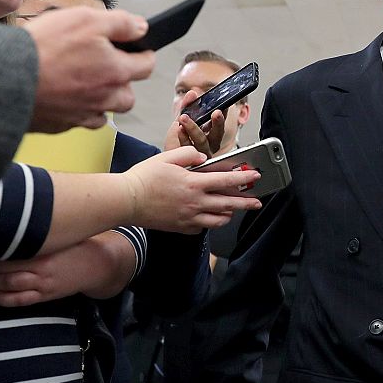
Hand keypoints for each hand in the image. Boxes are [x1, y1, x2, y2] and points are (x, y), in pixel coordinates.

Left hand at [0, 230, 135, 306]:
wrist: (98, 265)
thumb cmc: (76, 246)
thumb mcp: (60, 234)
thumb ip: (37, 231)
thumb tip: (11, 218)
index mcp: (44, 250)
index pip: (10, 252)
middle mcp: (42, 268)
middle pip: (5, 270)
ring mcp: (43, 284)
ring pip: (9, 286)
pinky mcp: (45, 296)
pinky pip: (20, 301)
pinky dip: (2, 299)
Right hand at [23, 7, 153, 132]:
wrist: (5, 78)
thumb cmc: (44, 48)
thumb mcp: (85, 19)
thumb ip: (119, 23)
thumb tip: (141, 28)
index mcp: (115, 72)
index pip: (146, 66)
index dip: (144, 54)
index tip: (139, 50)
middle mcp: (104, 98)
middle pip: (128, 95)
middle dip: (123, 81)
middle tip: (107, 66)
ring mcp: (83, 114)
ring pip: (105, 111)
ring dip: (103, 99)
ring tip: (86, 82)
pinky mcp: (61, 124)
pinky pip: (80, 121)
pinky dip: (79, 111)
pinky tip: (67, 97)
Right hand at [121, 147, 262, 232]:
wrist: (125, 201)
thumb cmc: (144, 178)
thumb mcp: (166, 157)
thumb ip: (188, 154)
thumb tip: (202, 158)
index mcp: (194, 183)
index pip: (226, 180)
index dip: (244, 178)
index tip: (256, 177)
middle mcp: (195, 202)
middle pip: (228, 204)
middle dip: (246, 203)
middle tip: (256, 202)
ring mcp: (189, 218)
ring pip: (218, 220)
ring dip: (228, 214)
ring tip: (232, 210)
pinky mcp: (181, 227)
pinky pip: (201, 228)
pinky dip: (208, 223)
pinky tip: (208, 218)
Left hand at [164, 90, 225, 157]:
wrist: (166, 158)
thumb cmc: (177, 139)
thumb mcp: (182, 118)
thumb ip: (187, 106)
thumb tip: (192, 92)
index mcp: (212, 133)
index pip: (220, 122)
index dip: (223, 114)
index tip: (223, 105)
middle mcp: (210, 144)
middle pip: (217, 133)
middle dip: (217, 122)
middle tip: (216, 112)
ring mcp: (201, 154)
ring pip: (202, 141)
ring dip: (194, 128)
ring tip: (184, 118)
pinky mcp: (190, 161)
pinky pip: (188, 148)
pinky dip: (183, 137)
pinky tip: (179, 129)